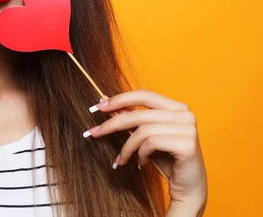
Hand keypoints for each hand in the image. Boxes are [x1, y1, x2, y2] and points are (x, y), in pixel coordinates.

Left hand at [83, 89, 207, 211]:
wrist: (188, 188)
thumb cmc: (167, 160)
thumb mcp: (145, 137)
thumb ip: (131, 118)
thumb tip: (105, 102)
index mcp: (177, 107)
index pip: (144, 95)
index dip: (120, 99)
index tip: (98, 107)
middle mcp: (185, 114)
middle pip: (139, 113)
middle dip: (113, 124)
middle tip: (94, 133)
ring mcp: (188, 128)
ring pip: (142, 130)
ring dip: (127, 147)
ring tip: (122, 158)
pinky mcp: (186, 144)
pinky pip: (150, 143)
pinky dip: (139, 154)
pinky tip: (141, 163)